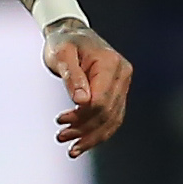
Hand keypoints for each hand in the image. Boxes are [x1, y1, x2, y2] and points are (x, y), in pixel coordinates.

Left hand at [44, 22, 132, 156]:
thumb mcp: (61, 54)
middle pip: (108, 113)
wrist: (72, 34)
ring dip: (92, 136)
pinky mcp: (118, 93)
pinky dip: (98, 132)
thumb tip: (81, 102)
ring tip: (71, 149)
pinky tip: (82, 143)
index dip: (82, 116)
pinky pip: (112, 117)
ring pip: (112, 119)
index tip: (60, 121)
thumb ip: (71, 77)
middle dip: (85, 130)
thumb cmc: (63, 43)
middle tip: (60, 138)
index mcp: (111, 64)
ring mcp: (123, 85)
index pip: (101, 100)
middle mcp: (122, 75)